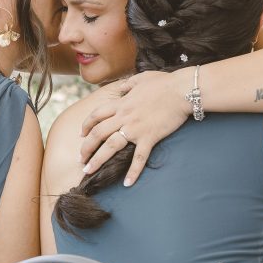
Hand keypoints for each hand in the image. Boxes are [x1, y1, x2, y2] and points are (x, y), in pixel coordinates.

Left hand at [79, 71, 190, 185]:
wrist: (182, 90)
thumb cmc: (164, 83)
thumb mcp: (141, 79)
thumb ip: (128, 84)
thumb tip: (122, 88)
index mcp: (121, 103)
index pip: (96, 115)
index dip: (86, 125)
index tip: (81, 135)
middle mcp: (124, 116)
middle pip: (98, 134)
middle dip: (86, 148)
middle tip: (80, 160)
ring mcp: (135, 128)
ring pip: (110, 146)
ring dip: (97, 160)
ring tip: (88, 171)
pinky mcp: (149, 137)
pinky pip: (139, 158)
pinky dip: (133, 172)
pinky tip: (127, 183)